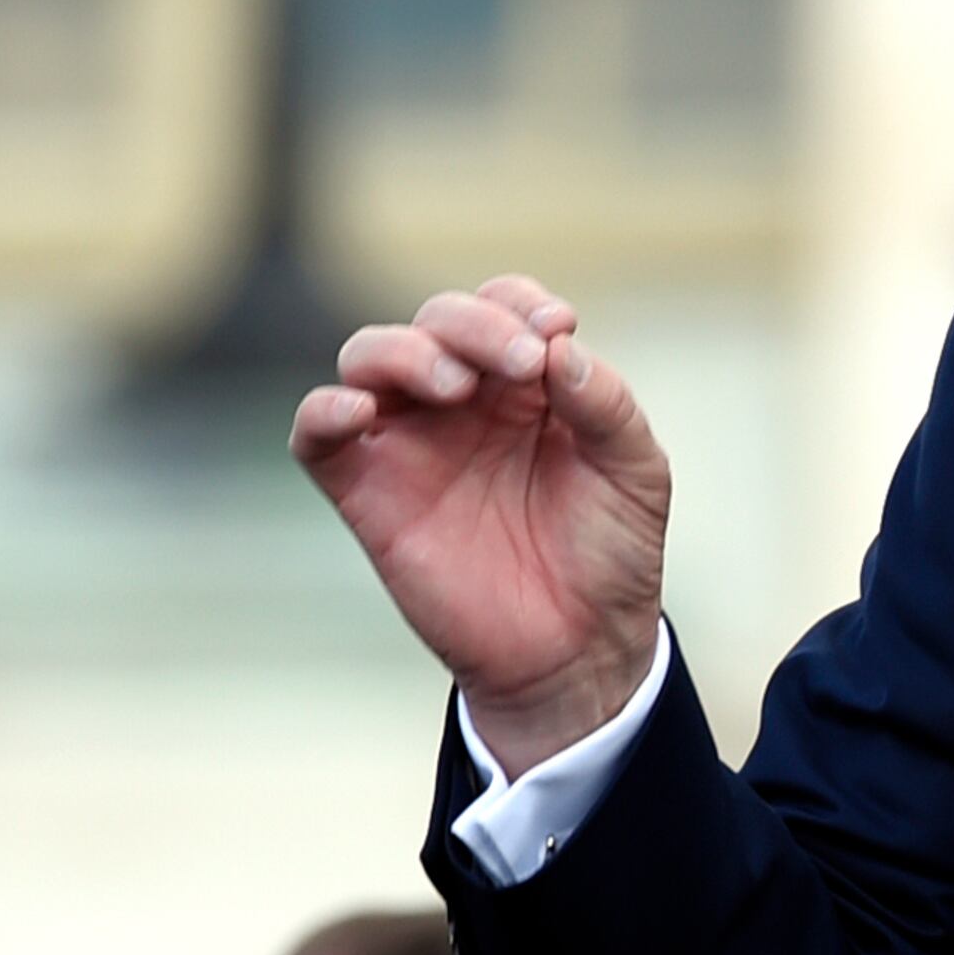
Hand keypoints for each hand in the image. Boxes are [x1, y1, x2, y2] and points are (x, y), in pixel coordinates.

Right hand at [290, 275, 672, 770]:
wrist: (577, 650)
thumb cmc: (610, 556)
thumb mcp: (636, 475)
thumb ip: (607, 406)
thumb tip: (561, 346)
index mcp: (528, 385)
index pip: (504, 307)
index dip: (520, 304)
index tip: (554, 330)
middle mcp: (463, 402)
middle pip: (438, 319)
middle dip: (473, 325)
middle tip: (519, 366)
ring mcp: (411, 442)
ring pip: (371, 356)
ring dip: (405, 352)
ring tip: (453, 387)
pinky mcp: (367, 491)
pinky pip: (318, 433)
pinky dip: (325, 409)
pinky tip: (361, 412)